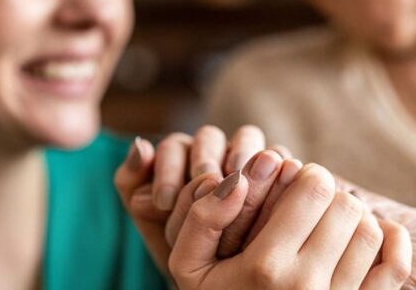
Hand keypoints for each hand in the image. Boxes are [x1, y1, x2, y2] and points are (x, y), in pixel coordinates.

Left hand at [114, 125, 271, 273]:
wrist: (221, 278)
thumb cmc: (184, 250)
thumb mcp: (154, 225)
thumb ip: (135, 186)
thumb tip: (140, 146)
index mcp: (182, 158)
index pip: (174, 148)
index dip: (167, 170)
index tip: (163, 202)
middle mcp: (216, 152)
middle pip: (209, 138)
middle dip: (203, 162)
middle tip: (202, 187)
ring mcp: (250, 157)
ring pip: (246, 139)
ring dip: (240, 158)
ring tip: (236, 186)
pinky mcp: (281, 167)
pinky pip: (279, 157)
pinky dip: (273, 169)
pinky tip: (268, 192)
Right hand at [168, 164, 411, 288]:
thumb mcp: (191, 267)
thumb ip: (203, 218)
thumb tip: (238, 179)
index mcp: (266, 267)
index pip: (313, 188)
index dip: (305, 173)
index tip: (292, 181)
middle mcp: (307, 286)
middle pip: (345, 205)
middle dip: (328, 194)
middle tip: (309, 202)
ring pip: (369, 230)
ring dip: (353, 217)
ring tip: (328, 222)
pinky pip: (395, 267)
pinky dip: (393, 240)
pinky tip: (373, 232)